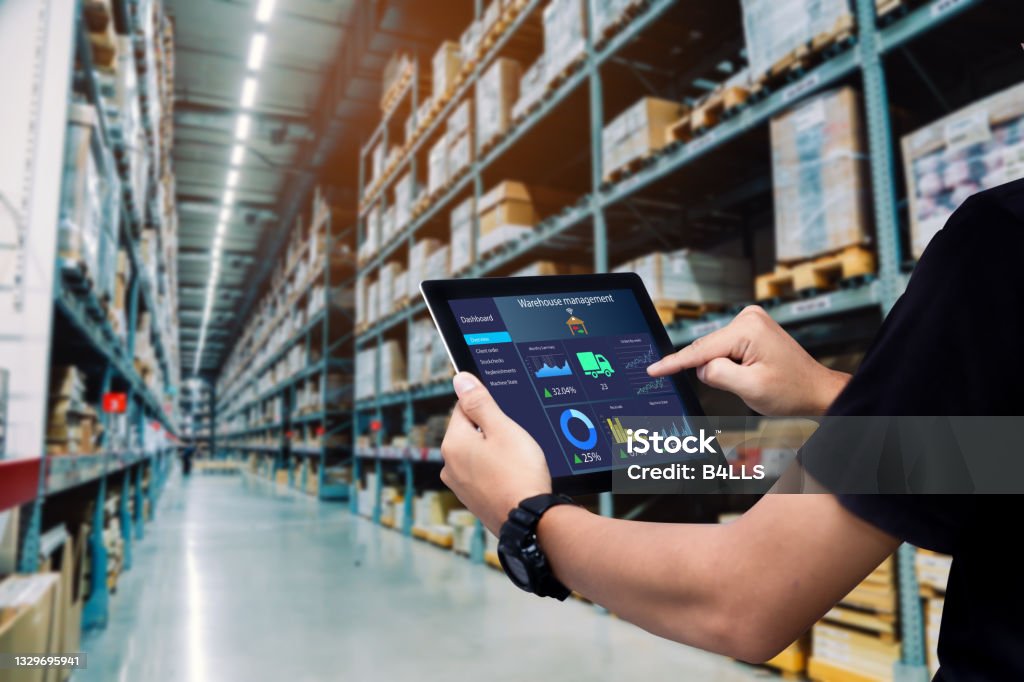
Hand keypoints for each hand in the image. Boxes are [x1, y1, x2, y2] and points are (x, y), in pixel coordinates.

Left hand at [440, 372, 551, 533]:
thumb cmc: (519, 473)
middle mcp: (449, 465)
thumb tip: (460, 379)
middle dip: (491, 431)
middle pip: (470, 431)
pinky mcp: (473, 500)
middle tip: (516, 439)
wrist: (530, 520)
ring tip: (517, 460)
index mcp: (453, 443)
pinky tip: (514, 475)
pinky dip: (496, 471)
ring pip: (477, 454)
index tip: (506, 415)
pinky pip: (482, 474)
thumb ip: (480, 402)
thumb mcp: (503, 429)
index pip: (463, 407)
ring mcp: (459, 485)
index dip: (488, 407)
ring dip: (494, 452)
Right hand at [647, 306, 849, 415]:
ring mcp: (750, 322)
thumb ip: (717, 375)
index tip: (652, 370)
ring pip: (715, 352)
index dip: (674, 363)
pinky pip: (724, 351)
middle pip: (708, 350)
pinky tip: (750, 373)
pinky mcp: (750, 330)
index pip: (701, 350)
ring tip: (754, 379)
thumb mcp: (750, 388)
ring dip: (725, 370)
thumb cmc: (791, 391)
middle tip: (743, 385)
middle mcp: (748, 318)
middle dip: (714, 372)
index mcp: (748, 329)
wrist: (816, 391)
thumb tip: (701, 368)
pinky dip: (729, 365)